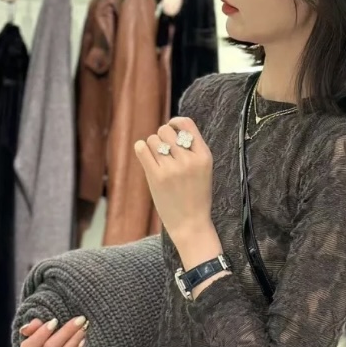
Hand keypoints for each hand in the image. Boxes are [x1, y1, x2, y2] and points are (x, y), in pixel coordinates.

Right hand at [18, 316, 87, 346]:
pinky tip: (83, 343)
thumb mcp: (48, 327)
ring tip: (84, 330)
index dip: (39, 334)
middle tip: (80, 320)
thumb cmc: (59, 334)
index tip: (54, 321)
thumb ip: (37, 325)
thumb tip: (34, 323)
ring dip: (74, 341)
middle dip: (66, 332)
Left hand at [134, 116, 213, 238]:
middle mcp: (189, 160)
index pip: (187, 124)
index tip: (171, 127)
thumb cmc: (196, 196)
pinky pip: (142, 149)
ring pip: (153, 140)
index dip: (175, 122)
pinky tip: (145, 154)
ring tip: (158, 160)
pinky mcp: (156, 177)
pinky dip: (141, 149)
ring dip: (152, 146)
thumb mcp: (204, 170)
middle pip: (166, 130)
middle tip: (164, 151)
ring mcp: (172, 168)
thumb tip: (170, 127)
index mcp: (204, 156)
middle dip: (162, 137)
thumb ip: (192, 150)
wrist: (191, 223)